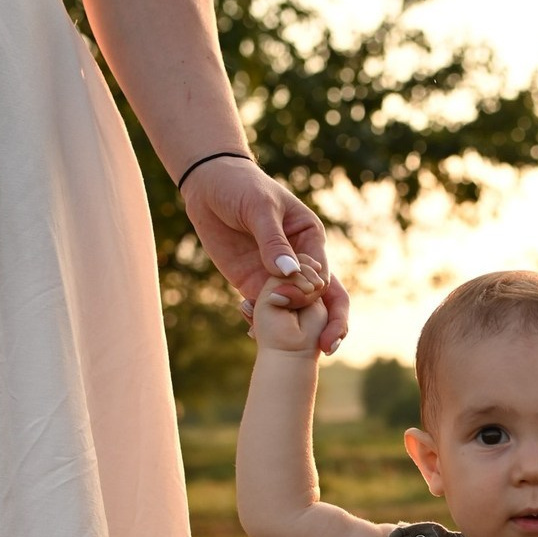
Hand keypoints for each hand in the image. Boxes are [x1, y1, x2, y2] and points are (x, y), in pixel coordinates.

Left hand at [181, 158, 348, 354]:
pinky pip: (268, 311)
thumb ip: (273, 241)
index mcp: (311, 240)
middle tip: (327, 347)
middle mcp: (302, 263)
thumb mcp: (258, 207)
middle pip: (325, 300)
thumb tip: (289, 272)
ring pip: (300, 312)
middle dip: (329, 324)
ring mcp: (279, 277)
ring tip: (290, 350)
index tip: (291, 298)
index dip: (313, 293)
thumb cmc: (240, 186)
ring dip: (299, 332)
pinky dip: (265, 327)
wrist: (208, 185)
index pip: (323, 276)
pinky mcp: (257, 285)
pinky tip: (255, 336)